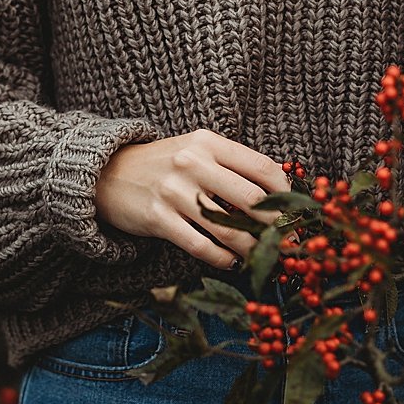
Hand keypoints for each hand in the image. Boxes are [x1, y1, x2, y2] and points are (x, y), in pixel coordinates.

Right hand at [93, 129, 291, 269]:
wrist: (108, 173)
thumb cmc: (165, 164)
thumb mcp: (197, 150)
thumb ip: (231, 165)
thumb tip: (277, 193)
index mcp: (208, 142)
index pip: (261, 166)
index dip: (286, 193)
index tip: (295, 211)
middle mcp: (193, 163)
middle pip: (252, 199)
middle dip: (277, 226)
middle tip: (288, 242)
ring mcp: (174, 191)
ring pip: (228, 227)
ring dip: (252, 248)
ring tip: (262, 256)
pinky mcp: (158, 218)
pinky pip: (200, 246)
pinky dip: (221, 258)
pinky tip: (231, 261)